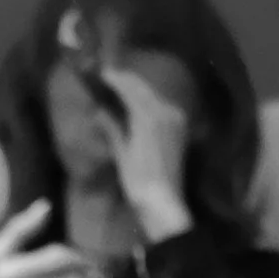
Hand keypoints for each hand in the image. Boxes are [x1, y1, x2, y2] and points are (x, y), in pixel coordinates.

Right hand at [96, 60, 194, 242]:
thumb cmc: (139, 183)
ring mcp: (175, 119)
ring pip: (152, 95)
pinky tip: (135, 106)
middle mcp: (165, 111)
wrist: (165, 205)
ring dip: (135, 90)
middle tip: (107, 77)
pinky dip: (146, 102)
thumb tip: (99, 111)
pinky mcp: (179, 129)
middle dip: (125, 80)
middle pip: (142, 87)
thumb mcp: (122, 154)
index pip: (129, 87)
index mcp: (149, 115)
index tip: (99, 73)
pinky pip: (160, 106)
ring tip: (118, 89)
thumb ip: (112, 127)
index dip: (113, 78)